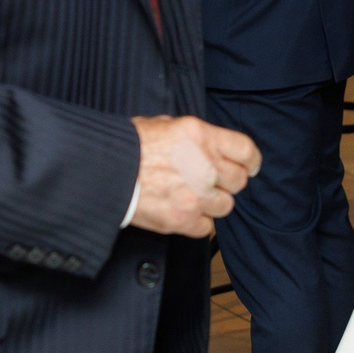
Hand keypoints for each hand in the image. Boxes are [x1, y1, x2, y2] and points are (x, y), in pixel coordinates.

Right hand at [129, 115, 261, 237]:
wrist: (103, 171)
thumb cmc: (127, 146)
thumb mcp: (164, 125)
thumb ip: (192, 136)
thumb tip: (204, 144)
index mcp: (203, 137)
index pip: (246, 151)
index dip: (250, 161)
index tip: (249, 167)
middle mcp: (206, 165)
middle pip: (239, 181)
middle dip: (228, 182)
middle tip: (213, 183)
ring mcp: (196, 195)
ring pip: (226, 206)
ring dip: (213, 204)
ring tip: (194, 198)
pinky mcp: (182, 219)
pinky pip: (206, 227)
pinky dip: (197, 223)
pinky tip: (183, 213)